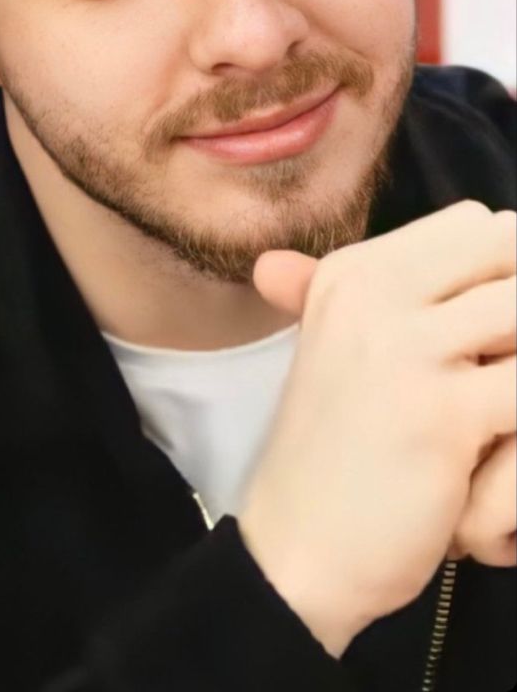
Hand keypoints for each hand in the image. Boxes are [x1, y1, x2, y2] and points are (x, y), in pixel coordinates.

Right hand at [236, 202, 515, 657]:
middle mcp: (373, 293)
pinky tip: (501, 441)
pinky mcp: (443, 412)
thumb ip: (343, 292)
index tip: (490, 332)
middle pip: (508, 248)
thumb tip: (283, 260)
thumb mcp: (331, 352)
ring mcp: (406, 348)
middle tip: (501, 365)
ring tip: (502, 405)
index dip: (502, 271)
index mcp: (352, 273)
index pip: (474, 224)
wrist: (299, 552)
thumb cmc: (331, 454)